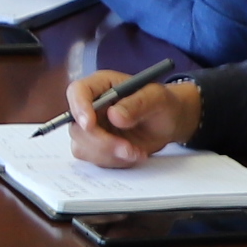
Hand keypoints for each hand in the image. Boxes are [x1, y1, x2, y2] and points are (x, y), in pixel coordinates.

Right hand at [63, 67, 199, 169]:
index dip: (79, 108)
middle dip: (102, 142)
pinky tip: (133, 154)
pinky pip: (94, 159)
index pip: (77, 91)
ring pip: (82, 146)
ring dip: (109, 154)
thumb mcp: (157, 98)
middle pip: (77, 126)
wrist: (168, 124)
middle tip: (127, 148)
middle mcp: (92, 106)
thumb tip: (114, 116)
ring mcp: (92, 128)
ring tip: (136, 152)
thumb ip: (137, 104)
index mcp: (102, 85)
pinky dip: (114, 161)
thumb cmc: (163, 104)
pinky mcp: (96, 146)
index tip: (90, 125)